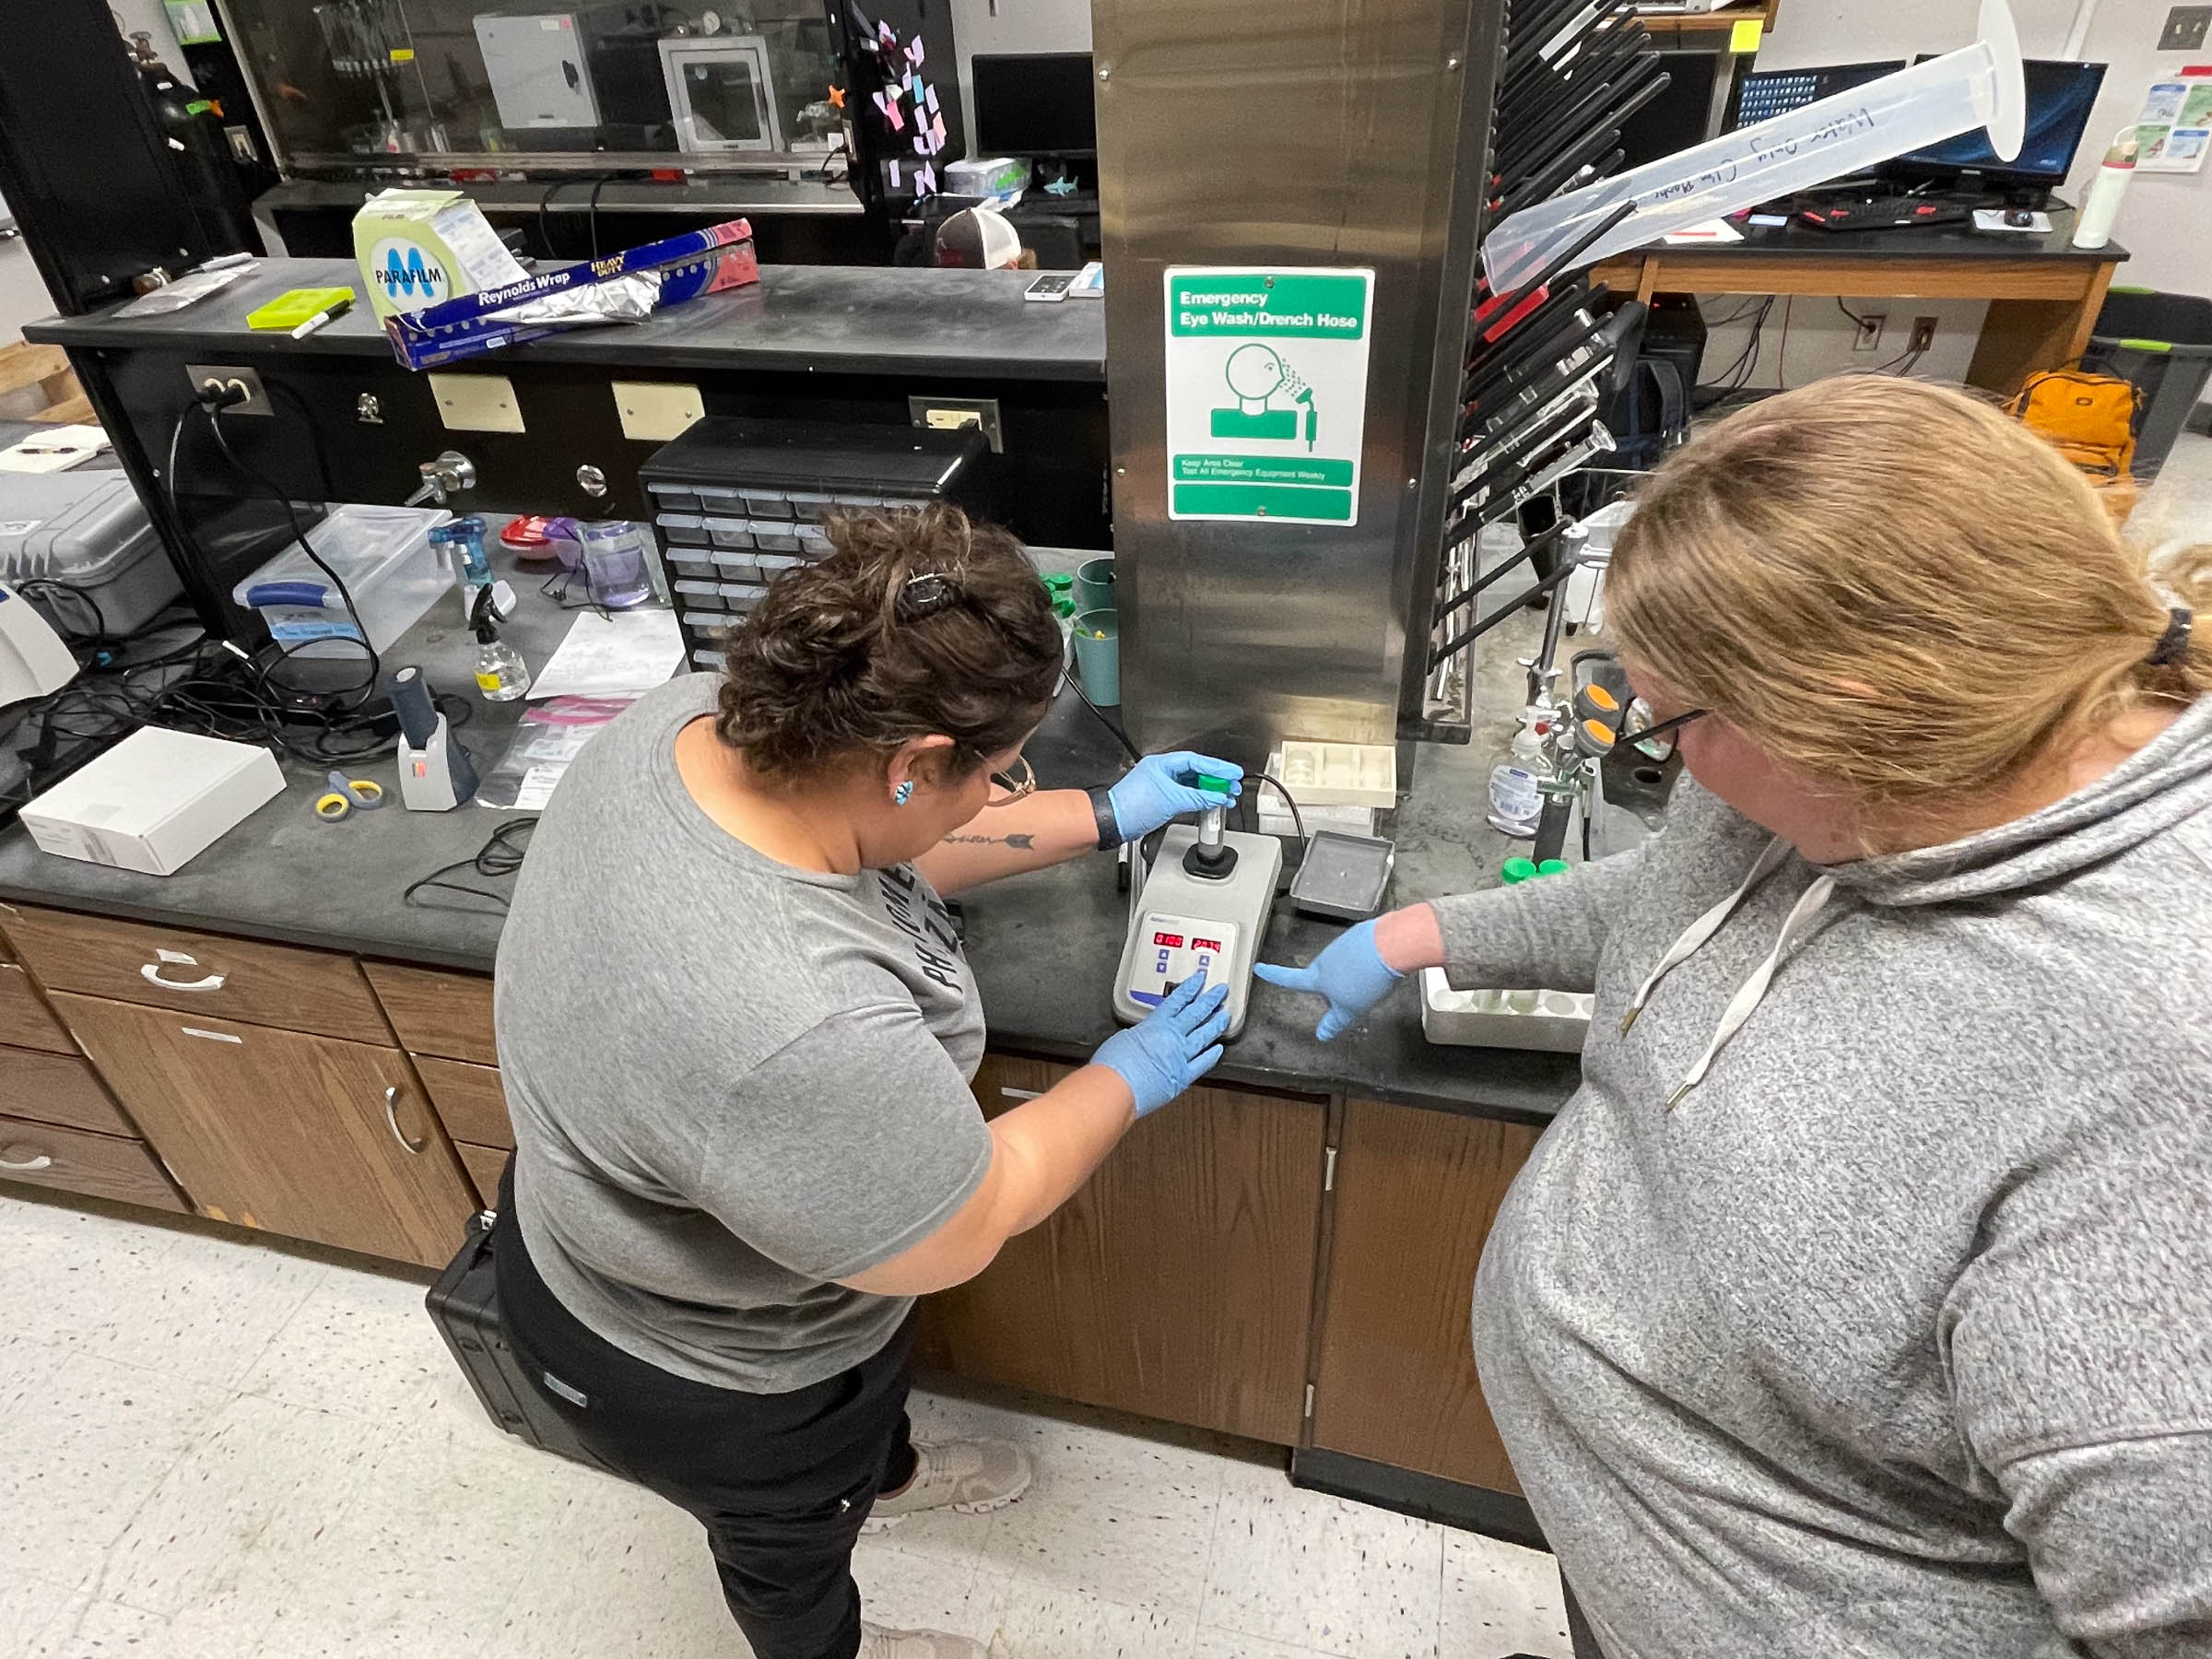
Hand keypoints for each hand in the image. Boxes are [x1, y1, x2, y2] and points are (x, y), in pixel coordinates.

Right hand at [1092, 975, 1231, 1116]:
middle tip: (1221, 991)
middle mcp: (1172, 1037)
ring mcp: (1181, 1057)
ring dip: (1216, 1024)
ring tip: (1225, 1015)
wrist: (1116, 1088)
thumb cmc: (1113, 1066)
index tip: (1199, 980)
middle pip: (1196, 1014)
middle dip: (1210, 1000)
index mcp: (1155, 1025)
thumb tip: (1141, 1036)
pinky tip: (1219, 1048)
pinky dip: (1213, 1055)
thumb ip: (1138, 1035)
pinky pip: (1203, 1063)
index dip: (1190, 988)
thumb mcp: (1123, 1039)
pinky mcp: (1184, 1077)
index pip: (1177, 1001)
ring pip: (1204, 1035)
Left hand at [1106, 752, 1243, 841]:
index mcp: (1163, 764)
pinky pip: (1186, 795)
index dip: (1217, 767)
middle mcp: (1163, 771)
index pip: (1196, 761)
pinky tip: (1211, 803)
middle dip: (1217, 780)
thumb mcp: (1172, 800)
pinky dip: (1199, 799)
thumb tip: (1217, 797)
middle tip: (1233, 786)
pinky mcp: (1162, 798)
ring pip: (1192, 784)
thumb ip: (1198, 798)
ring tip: (1226, 796)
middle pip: (1196, 771)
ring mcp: (1163, 785)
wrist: (1114, 822)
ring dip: (1210, 790)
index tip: (1233, 773)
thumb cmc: (1132, 806)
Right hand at [1254, 919, 1404, 1041]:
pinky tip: (1379, 968)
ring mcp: (1341, 944)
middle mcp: (1325, 958)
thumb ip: (1334, 1022)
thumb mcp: (1349, 1010)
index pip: (1290, 979)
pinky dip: (1365, 962)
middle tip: (1354, 997)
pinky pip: (1358, 954)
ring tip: (1372, 983)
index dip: (1273, 975)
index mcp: (1317, 977)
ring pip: (1342, 966)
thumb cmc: (1366, 980)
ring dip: (1353, 975)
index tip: (1259, 968)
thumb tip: (1322, 1035)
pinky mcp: (1359, 936)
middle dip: (1334, 988)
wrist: (1391, 945)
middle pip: (1323, 977)